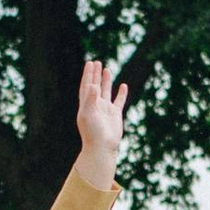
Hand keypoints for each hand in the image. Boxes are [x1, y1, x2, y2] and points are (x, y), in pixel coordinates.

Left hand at [72, 59, 129, 183]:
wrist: (102, 147)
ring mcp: (105, 110)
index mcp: (86, 105)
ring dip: (106, 81)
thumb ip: (90, 99)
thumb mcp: (88, 114)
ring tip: (107, 69)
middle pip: (95, 86)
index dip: (88, 75)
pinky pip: (118, 101)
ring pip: (106, 92)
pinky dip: (121, 94)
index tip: (90, 63)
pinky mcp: (115, 115)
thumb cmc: (93, 132)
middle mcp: (95, 106)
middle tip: (97, 62)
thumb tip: (93, 85)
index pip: (86, 86)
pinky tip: (123, 86)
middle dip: (95, 75)